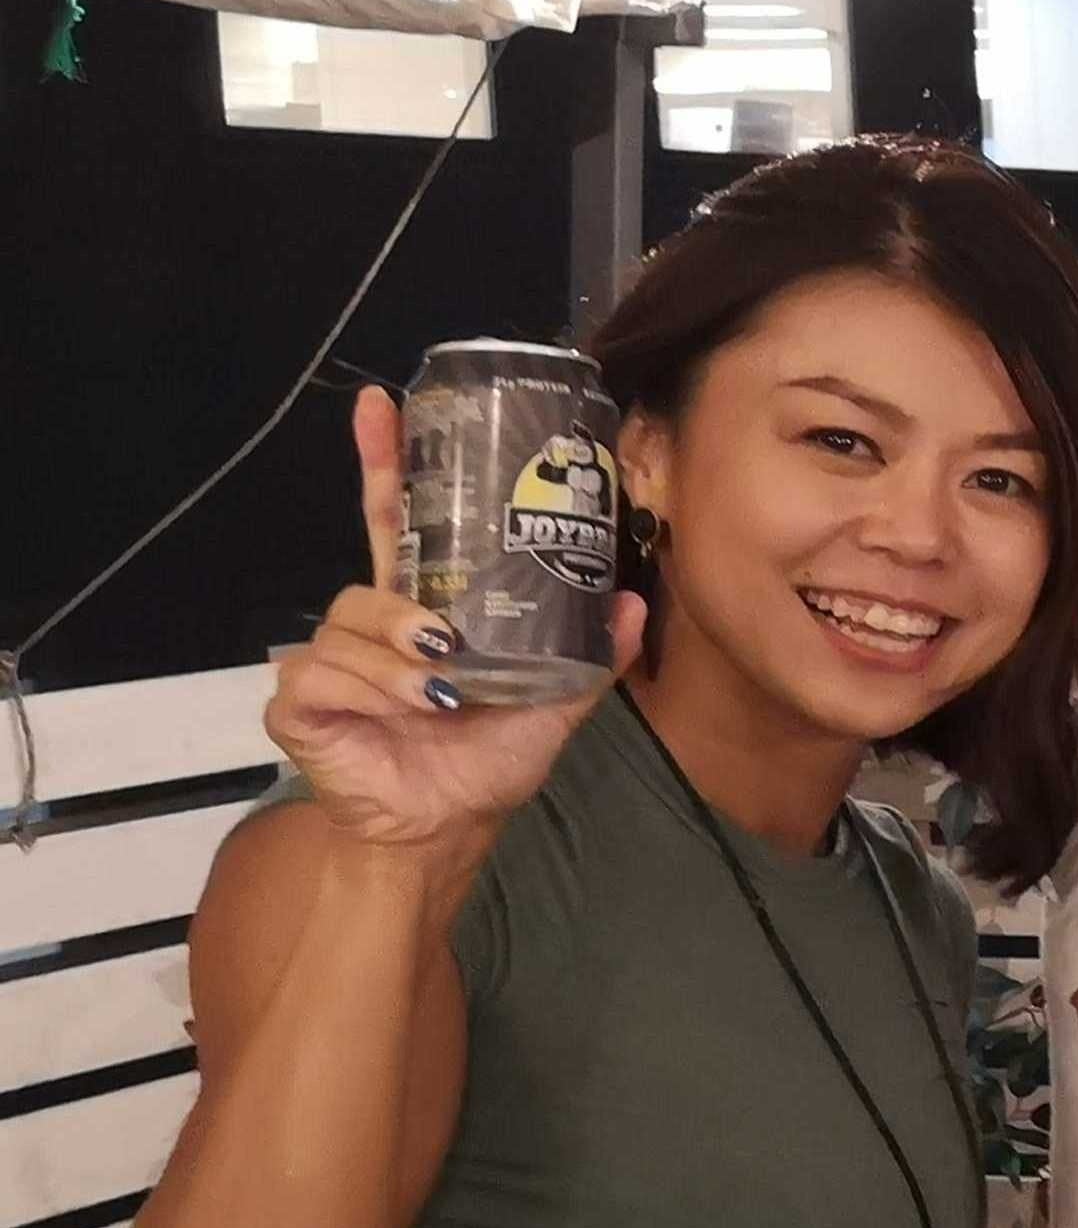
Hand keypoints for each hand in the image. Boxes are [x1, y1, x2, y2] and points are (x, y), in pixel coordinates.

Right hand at [265, 388, 637, 853]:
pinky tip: (407, 710)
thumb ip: (586, 653)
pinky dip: (372, 691)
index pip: (394, 520)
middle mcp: (369, 624)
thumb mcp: (552, 700)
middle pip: (366, 571)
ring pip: (352, 626)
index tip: (382, 403)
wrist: (449, 825)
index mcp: (420, 609)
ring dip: (401, 661)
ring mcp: (327, 661)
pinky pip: (325, 675)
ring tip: (441, 692)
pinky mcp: (299, 702)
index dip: (384, 461)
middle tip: (443, 634)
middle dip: (399, 596)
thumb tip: (628, 598)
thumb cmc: (488, 758)